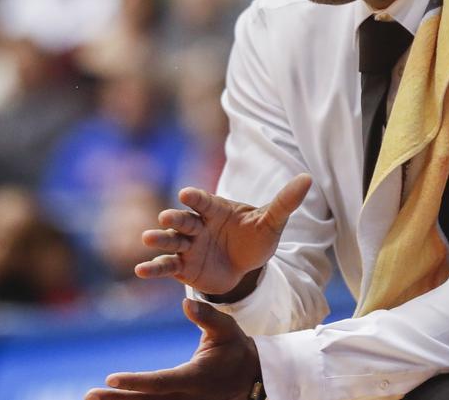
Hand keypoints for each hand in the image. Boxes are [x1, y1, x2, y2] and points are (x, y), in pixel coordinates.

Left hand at [86, 298, 260, 399]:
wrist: (252, 378)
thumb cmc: (236, 349)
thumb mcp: (227, 328)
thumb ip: (208, 316)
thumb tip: (187, 302)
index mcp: (196, 378)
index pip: (160, 382)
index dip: (136, 383)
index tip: (110, 379)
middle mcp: (187, 397)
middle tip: (90, 395)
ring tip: (93, 399)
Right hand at [136, 174, 312, 294]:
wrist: (246, 266)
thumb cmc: (256, 237)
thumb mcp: (272, 222)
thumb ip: (285, 202)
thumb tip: (308, 178)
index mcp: (215, 208)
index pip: (203, 200)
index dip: (195, 198)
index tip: (186, 194)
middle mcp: (197, 224)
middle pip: (183, 219)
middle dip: (175, 218)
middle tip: (167, 217)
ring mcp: (187, 245)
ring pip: (170, 241)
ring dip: (159, 239)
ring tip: (148, 239)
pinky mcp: (182, 267)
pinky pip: (166, 266)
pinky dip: (153, 267)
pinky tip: (141, 271)